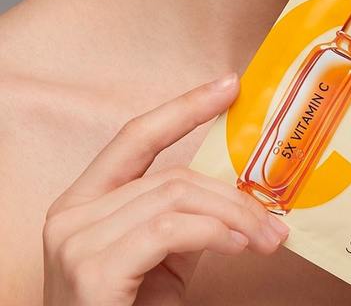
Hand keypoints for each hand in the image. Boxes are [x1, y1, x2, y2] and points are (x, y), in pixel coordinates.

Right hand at [42, 73, 288, 305]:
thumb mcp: (159, 259)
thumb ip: (182, 217)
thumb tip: (238, 189)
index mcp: (83, 201)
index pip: (137, 137)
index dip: (185, 106)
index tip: (229, 85)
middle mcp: (71, 214)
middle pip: (170, 175)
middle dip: (231, 192)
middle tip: (274, 219)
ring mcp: (76, 240)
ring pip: (176, 197)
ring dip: (233, 216)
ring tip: (266, 239)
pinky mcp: (92, 269)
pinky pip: (169, 229)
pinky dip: (213, 232)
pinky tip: (238, 246)